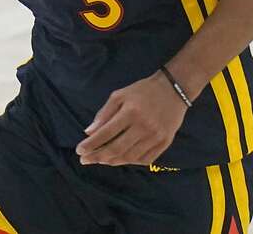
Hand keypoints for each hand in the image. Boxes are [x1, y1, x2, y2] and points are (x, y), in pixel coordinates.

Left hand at [75, 70, 189, 166]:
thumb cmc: (142, 91)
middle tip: (85, 160)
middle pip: (117, 148)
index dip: (91, 144)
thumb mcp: (120, 95)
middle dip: (97, 157)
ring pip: (130, 157)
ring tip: (100, 160)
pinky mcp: (165, 143)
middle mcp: (144, 126)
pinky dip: (130, 162)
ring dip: (112, 161)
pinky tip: (120, 159)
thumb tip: (88, 133)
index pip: (106, 133)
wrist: (173, 90)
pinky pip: (145, 159)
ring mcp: (156, 136)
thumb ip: (104, 113)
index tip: (79, 151)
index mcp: (131, 112)